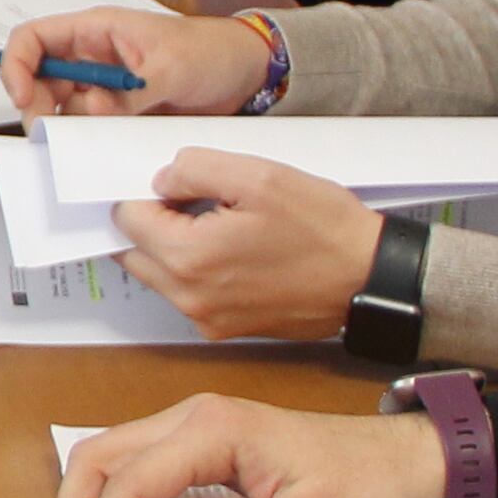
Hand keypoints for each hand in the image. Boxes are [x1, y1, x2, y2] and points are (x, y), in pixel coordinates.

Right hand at [2, 6, 271, 117]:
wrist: (245, 75)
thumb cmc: (211, 52)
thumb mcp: (172, 67)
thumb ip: (129, 91)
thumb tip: (91, 110)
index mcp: (96, 30)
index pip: (33, 39)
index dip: (16, 65)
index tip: (21, 98)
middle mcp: (91, 57)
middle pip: (38, 79)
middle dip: (35, 106)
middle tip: (48, 134)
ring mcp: (103, 87)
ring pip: (61, 108)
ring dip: (64, 127)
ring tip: (85, 141)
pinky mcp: (117, 111)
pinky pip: (89, 127)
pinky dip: (88, 140)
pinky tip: (100, 147)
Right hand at [51, 396, 439, 497]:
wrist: (406, 462)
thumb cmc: (364, 489)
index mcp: (213, 430)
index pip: (132, 483)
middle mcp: (194, 417)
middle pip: (102, 456)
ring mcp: (197, 426)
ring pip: (113, 455)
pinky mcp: (205, 442)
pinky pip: (139, 463)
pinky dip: (113, 496)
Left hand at [109, 153, 376, 340]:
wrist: (369, 280)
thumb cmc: (323, 230)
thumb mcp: (259, 176)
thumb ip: (195, 169)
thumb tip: (162, 180)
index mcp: (188, 258)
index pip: (127, 218)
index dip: (148, 192)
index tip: (179, 183)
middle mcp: (188, 297)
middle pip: (135, 251)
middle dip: (154, 222)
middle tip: (198, 200)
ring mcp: (206, 318)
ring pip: (159, 274)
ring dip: (174, 247)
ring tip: (224, 224)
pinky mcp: (226, 328)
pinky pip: (189, 294)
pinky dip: (197, 270)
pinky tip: (237, 250)